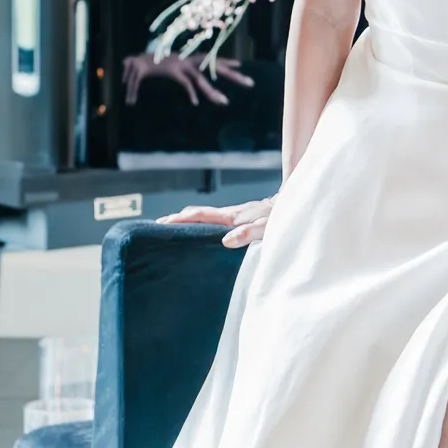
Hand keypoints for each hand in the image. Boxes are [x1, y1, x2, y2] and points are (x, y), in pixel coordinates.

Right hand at [122, 52, 254, 107]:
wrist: (137, 59)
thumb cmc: (156, 64)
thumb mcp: (172, 68)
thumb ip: (180, 72)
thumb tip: (185, 75)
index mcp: (191, 59)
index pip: (212, 59)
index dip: (226, 63)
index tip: (240, 65)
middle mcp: (190, 60)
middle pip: (216, 68)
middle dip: (234, 76)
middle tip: (251, 83)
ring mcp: (183, 64)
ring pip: (202, 80)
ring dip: (212, 93)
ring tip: (224, 103)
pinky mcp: (173, 70)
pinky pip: (186, 83)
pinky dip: (191, 93)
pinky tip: (196, 103)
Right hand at [160, 196, 275, 246]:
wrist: (290, 206)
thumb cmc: (278, 220)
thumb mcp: (265, 229)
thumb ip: (247, 233)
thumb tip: (225, 241)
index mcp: (231, 216)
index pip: (200, 215)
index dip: (181, 219)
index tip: (163, 223)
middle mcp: (227, 213)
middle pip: (196, 214)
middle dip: (176, 219)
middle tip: (157, 228)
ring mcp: (231, 214)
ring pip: (202, 216)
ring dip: (185, 220)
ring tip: (169, 230)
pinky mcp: (235, 217)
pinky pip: (211, 219)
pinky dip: (197, 222)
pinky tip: (195, 231)